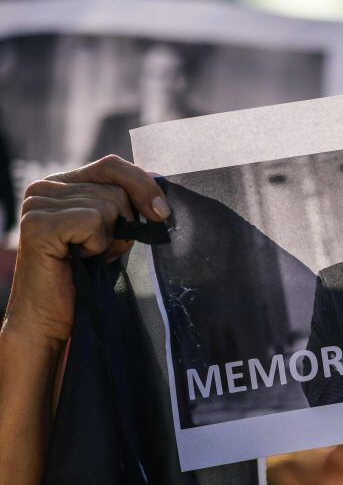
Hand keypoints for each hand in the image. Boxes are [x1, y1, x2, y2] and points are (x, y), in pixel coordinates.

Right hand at [5, 155, 169, 343]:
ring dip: (110, 239)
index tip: (163, 213)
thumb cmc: (85, 277)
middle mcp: (44, 188)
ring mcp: (37, 204)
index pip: (112, 166)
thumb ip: (127, 202)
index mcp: (62, 184)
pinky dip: (97, 245)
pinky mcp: (38, 224)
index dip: (143, 185)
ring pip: (108, 205)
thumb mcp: (112, 232)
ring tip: (89, 257)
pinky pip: (94, 220)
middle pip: (116, 189)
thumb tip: (159, 176)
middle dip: (124, 225)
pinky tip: (78, 260)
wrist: (51, 320)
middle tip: (104, 251)